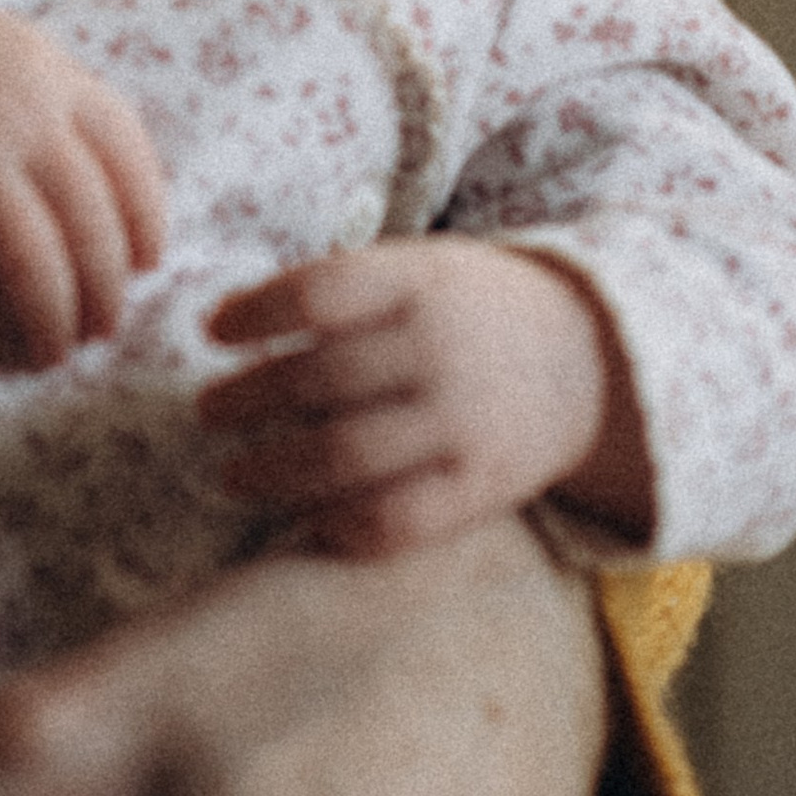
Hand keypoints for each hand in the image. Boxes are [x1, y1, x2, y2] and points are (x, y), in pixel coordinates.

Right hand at [0, 0, 165, 371]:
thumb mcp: (11, 52)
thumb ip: (61, 108)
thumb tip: (110, 195)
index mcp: (55, 81)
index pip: (128, 158)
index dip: (146, 220)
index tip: (147, 263)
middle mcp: (22, 122)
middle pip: (89, 228)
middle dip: (103, 294)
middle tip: (98, 331)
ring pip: (35, 264)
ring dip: (49, 324)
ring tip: (48, 356)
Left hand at [200, 243, 650, 555]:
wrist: (590, 359)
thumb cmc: (470, 308)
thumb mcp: (419, 269)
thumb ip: (344, 290)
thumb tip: (230, 320)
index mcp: (420, 282)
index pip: (317, 294)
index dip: (254, 314)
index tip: (213, 331)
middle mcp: (440, 350)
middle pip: (317, 379)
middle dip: (246, 399)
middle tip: (206, 411)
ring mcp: (462, 423)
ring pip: (345, 457)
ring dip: (272, 471)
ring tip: (232, 474)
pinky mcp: (481, 488)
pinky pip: (397, 520)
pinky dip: (340, 526)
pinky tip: (306, 519)